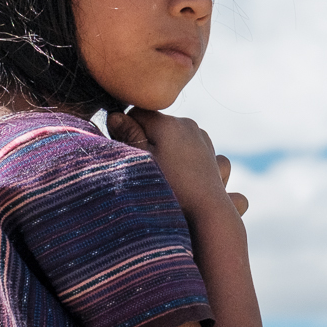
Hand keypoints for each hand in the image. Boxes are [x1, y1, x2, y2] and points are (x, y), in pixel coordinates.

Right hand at [107, 107, 248, 217]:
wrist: (207, 212)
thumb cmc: (170, 189)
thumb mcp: (141, 162)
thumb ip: (128, 136)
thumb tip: (115, 116)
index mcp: (167, 123)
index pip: (136, 114)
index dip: (126, 131)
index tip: (127, 153)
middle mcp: (188, 124)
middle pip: (156, 126)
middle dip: (147, 142)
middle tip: (145, 168)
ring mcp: (203, 138)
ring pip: (174, 138)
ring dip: (166, 150)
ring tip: (166, 175)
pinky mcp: (211, 153)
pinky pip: (192, 148)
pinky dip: (185, 157)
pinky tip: (183, 175)